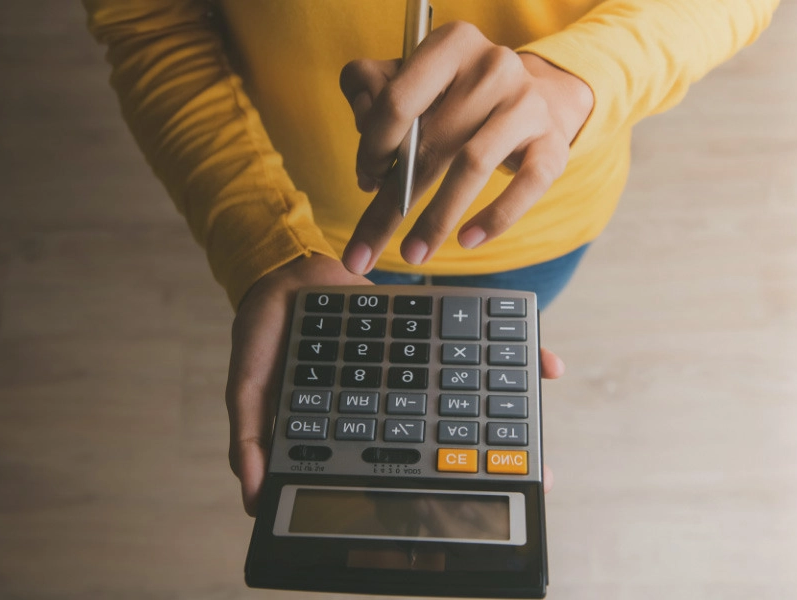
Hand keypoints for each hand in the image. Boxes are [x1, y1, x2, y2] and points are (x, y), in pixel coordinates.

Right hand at [225, 254, 569, 514]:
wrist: (281, 265)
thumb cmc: (264, 332)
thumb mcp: (247, 384)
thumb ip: (249, 436)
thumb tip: (253, 496)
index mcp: (356, 419)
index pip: (400, 463)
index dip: (436, 488)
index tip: (471, 507)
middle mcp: (392, 397)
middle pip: (449, 437)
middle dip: (490, 460)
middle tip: (532, 480)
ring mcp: (413, 365)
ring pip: (470, 396)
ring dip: (510, 415)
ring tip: (546, 444)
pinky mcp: (431, 328)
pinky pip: (473, 344)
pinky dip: (512, 354)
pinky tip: (549, 365)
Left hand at [338, 21, 594, 274]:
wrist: (534, 97)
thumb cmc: (458, 95)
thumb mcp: (412, 79)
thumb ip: (370, 88)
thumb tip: (362, 132)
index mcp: (451, 44)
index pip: (397, 101)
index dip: (372, 148)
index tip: (365, 180)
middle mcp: (493, 66)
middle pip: (430, 143)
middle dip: (391, 203)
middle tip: (364, 251)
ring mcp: (527, 104)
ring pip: (472, 165)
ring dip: (436, 219)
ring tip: (413, 253)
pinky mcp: (553, 143)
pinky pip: (525, 186)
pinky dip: (496, 217)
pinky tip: (469, 240)